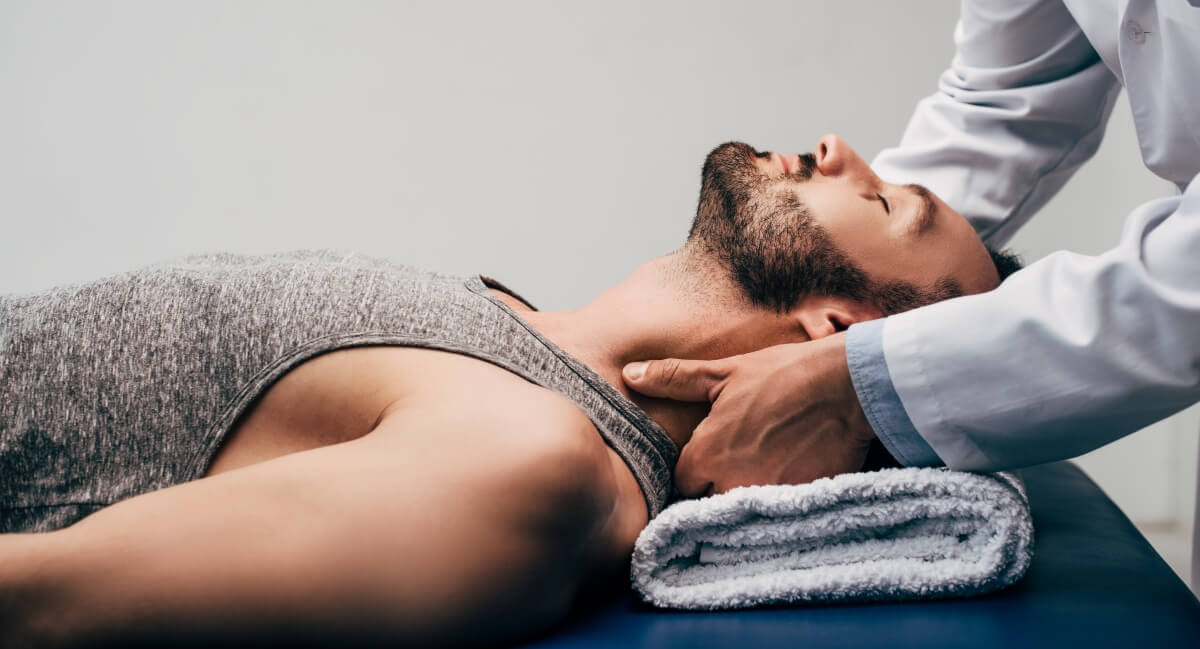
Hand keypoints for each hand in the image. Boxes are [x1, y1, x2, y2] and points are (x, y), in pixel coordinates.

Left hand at [622, 333, 876, 496]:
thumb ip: (674, 378)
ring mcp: (767, 498)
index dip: (694, 469)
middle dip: (718, 486)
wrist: (848, 385)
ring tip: (763, 469)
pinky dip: (780, 502)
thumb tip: (630, 375)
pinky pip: (778, 515)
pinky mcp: (800, 504)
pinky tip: (789, 476)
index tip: (709, 455)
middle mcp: (732, 483)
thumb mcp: (725, 372)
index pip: (682, 482)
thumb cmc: (784, 374)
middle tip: (738, 460)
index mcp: (707, 455)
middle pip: (710, 502)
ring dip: (746, 495)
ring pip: (742, 511)